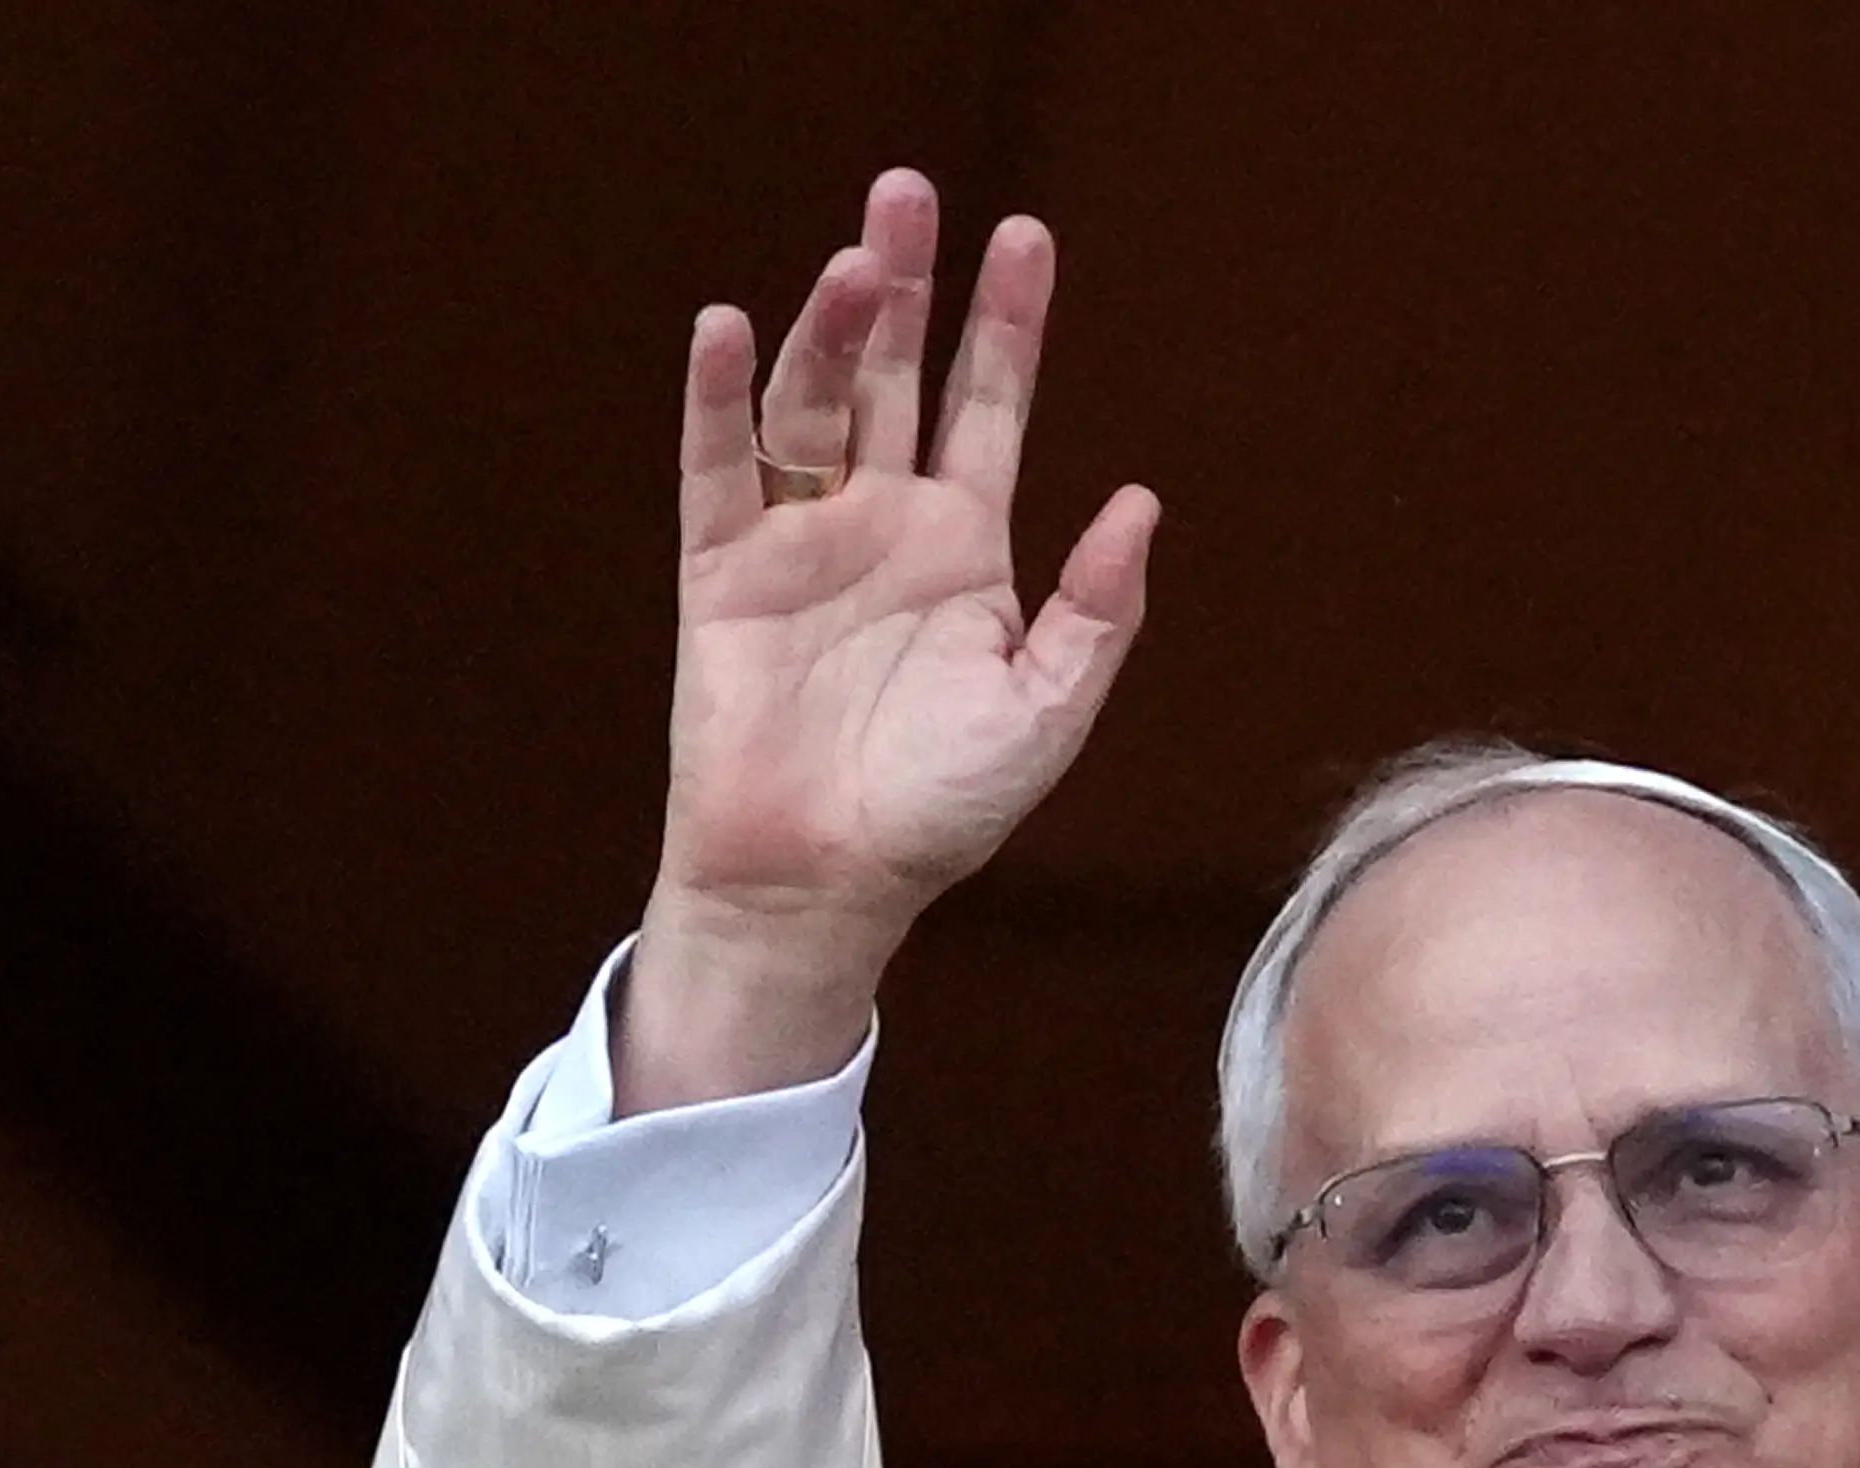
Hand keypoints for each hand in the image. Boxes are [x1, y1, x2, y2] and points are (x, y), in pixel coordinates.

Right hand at [621, 168, 1158, 1110]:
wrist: (824, 883)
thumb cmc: (939, 811)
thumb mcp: (1045, 713)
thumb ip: (1095, 613)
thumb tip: (1141, 502)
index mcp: (965, 547)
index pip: (988, 406)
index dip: (1006, 325)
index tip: (1025, 237)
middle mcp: (880, 524)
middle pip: (895, 376)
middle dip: (906, 288)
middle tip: (912, 193)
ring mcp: (798, 541)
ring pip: (815, 406)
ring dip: (831, 331)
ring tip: (856, 264)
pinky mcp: (722, 574)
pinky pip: (718, 470)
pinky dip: (720, 399)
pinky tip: (730, 329)